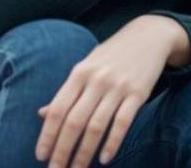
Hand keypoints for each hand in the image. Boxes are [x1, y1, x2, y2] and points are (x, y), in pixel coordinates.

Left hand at [34, 15, 189, 166]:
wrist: (149, 35)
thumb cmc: (112, 55)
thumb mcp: (86, 67)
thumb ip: (66, 91)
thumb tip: (42, 114)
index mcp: (79, 73)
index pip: (57, 109)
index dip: (47, 135)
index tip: (41, 156)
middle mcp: (96, 80)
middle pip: (74, 122)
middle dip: (62, 151)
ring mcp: (118, 86)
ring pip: (96, 126)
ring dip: (85, 153)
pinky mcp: (138, 93)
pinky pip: (122, 123)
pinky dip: (112, 143)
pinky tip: (105, 159)